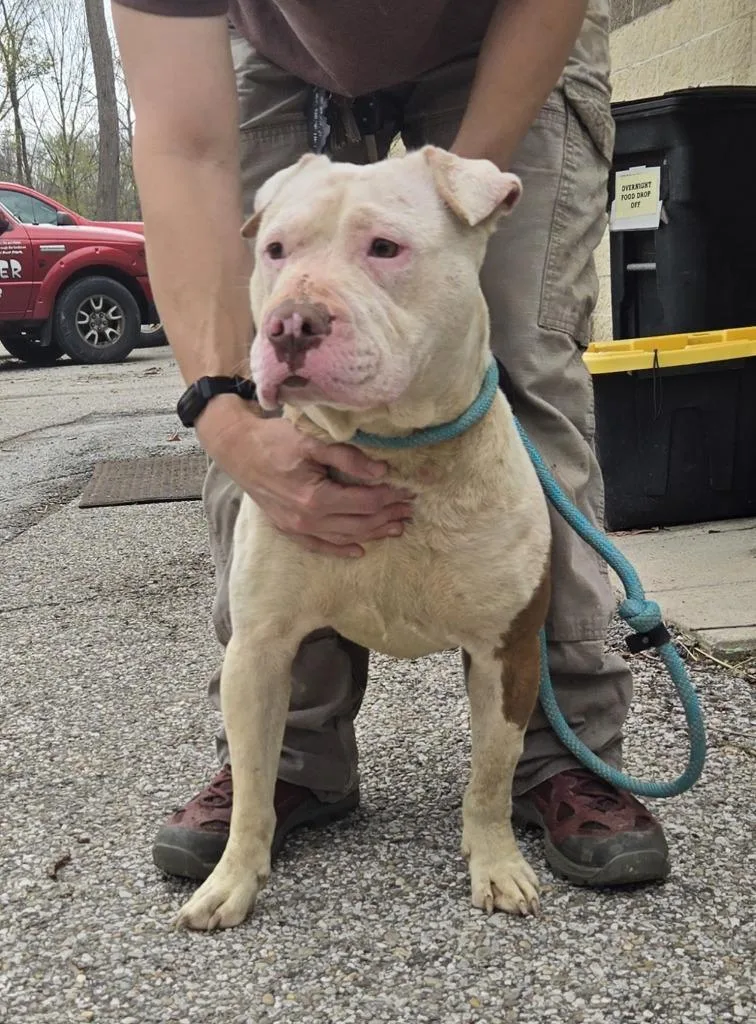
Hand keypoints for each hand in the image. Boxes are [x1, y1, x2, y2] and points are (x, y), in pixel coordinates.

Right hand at [197, 396, 413, 556]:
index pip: (365, 502)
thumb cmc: (274, 440)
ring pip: (344, 537)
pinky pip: (319, 546)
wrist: (237, 449)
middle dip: (387, 517)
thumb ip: (348, 458)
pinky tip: (359, 551)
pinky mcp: (288, 529)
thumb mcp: (312, 441)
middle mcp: (307, 519)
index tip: (407, 491)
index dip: (389, 498)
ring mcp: (296, 527)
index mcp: (316, 497)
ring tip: (396, 529)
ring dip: (372, 534)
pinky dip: (340, 550)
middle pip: (359, 523)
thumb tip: (381, 472)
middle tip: (409, 510)